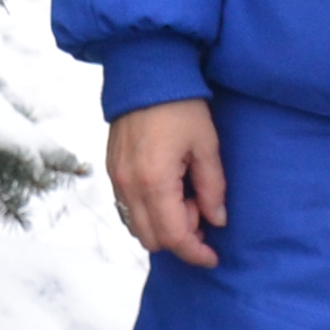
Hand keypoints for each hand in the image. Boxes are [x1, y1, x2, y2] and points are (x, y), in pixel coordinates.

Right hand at [108, 98, 227, 265]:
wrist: (144, 72)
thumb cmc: (180, 106)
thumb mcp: (207, 145)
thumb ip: (212, 187)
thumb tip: (217, 219)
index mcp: (154, 181)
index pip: (174, 236)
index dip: (196, 253)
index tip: (213, 257)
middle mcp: (129, 186)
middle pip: (152, 239)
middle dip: (180, 237)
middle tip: (201, 211)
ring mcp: (116, 178)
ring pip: (137, 226)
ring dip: (163, 225)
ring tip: (185, 198)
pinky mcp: (112, 170)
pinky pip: (127, 207)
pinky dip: (149, 212)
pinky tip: (167, 190)